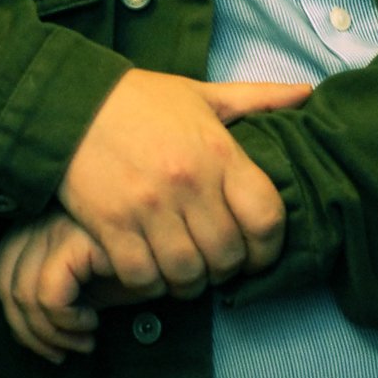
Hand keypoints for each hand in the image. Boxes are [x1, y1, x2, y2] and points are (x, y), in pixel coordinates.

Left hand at [0, 211, 126, 363]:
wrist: (181, 249)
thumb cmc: (138, 265)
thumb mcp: (89, 280)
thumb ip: (54, 289)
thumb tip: (24, 324)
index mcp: (43, 218)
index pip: (0, 268)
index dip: (18, 315)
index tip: (48, 341)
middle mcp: (44, 216)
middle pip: (4, 282)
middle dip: (28, 331)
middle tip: (60, 354)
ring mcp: (58, 225)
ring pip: (23, 294)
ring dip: (51, 333)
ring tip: (82, 342)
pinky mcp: (76, 241)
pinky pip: (49, 296)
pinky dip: (65, 322)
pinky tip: (92, 326)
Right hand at [57, 69, 308, 296]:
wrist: (70, 102)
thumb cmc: (141, 100)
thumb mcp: (203, 94)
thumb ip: (259, 98)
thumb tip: (307, 93)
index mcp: (219, 152)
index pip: (266, 219)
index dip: (269, 248)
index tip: (258, 252)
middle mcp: (188, 183)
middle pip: (227, 256)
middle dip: (227, 269)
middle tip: (216, 263)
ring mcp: (148, 207)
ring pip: (187, 274)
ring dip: (190, 282)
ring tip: (185, 270)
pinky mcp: (111, 225)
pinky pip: (142, 278)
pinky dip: (150, 284)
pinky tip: (150, 268)